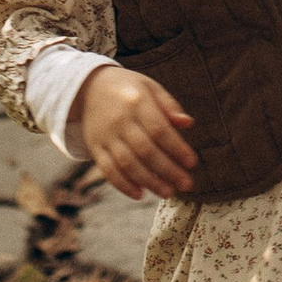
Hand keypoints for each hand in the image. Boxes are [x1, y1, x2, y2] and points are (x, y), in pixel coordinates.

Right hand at [74, 64, 197, 198]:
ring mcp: (105, 136)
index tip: (192, 163)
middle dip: (168, 171)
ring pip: (128, 164)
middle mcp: (120, 120)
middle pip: (145, 151)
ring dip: (149, 182)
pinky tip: (140, 194)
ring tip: (167, 192)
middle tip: (186, 184)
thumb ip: (169, 105)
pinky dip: (123, 185)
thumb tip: (188, 123)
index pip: (159, 130)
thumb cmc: (128, 89)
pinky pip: (108, 170)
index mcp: (137, 102)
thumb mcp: (150, 87)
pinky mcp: (95, 148)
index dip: (177, 148)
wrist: (89, 88)